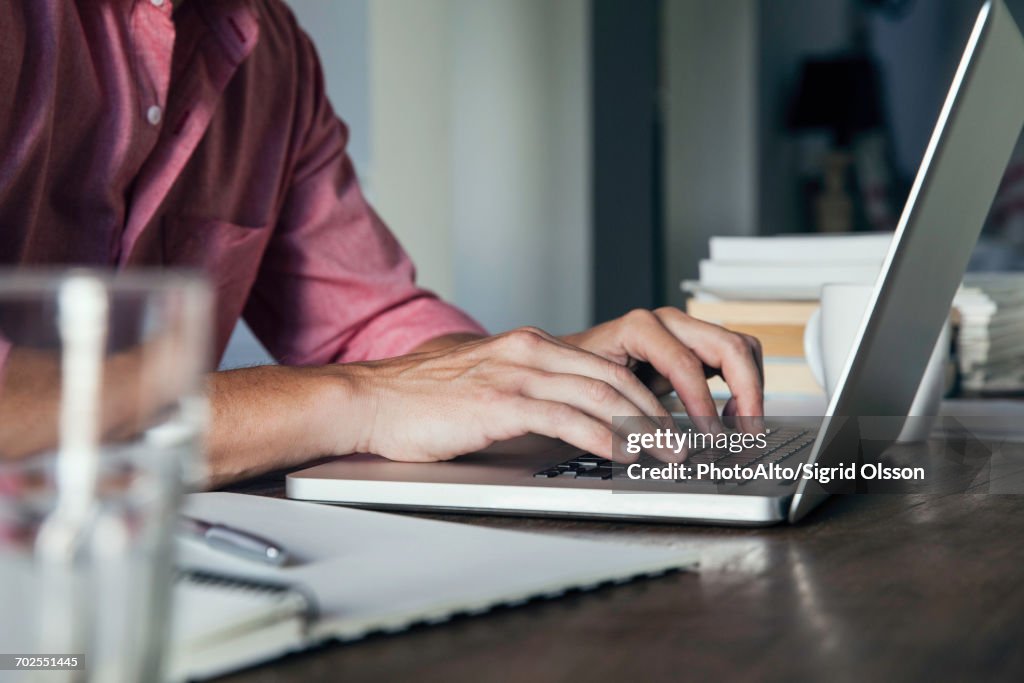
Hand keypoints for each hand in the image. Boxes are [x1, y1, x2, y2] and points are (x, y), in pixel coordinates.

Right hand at [343, 328, 680, 463]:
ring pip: (600, 394)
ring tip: (667, 454)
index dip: (645, 394)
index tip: (668, 421)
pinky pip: (567, 418)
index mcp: (530, 344)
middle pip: (614, 377)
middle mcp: (529, 350)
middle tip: (683, 441)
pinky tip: (623, 455)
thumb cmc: (422, 398)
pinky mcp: (500, 402)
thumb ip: (525, 387)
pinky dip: (604, 437)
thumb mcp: (485, 379)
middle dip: (657, 412)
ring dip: (642, 428)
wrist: (370, 400)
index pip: (604, 365)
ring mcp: (515, 373)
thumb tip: (562, 412)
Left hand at [561, 307, 763, 424]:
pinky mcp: (696, 346)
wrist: (570, 365)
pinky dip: (743, 385)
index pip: (687, 364)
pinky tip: (731, 415)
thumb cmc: (578, 377)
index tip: (712, 435)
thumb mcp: (597, 391)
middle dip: (747, 390)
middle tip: (748, 431)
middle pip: (729, 346)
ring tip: (741, 425)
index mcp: (641, 327)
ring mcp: (685, 331)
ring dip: (750, 386)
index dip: (703, 403)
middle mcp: (668, 322)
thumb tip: (659, 444)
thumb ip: (629, 411)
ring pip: (740, 347)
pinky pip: (734, 358)